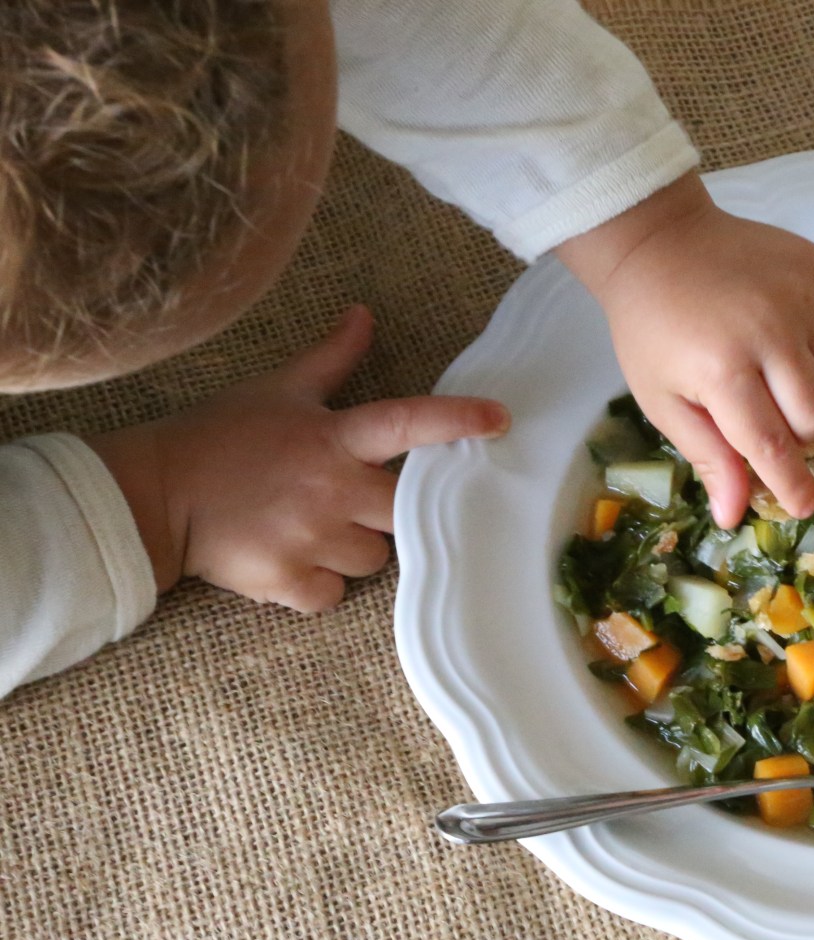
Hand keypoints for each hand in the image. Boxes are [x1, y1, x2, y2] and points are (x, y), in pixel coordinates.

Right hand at [88, 306, 508, 610]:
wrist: (156, 494)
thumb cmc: (221, 437)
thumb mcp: (279, 389)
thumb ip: (332, 358)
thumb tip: (364, 314)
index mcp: (333, 437)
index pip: (407, 423)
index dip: (457, 421)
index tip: (500, 420)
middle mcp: (329, 489)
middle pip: (404, 512)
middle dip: (388, 510)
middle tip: (350, 499)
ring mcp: (309, 538)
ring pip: (374, 559)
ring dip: (354, 547)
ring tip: (312, 527)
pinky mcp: (286, 580)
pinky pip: (333, 595)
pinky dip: (320, 584)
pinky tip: (293, 559)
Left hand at [557, 173, 813, 526]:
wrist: (658, 244)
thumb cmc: (653, 331)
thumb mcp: (663, 401)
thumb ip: (707, 455)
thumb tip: (734, 516)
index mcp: (722, 370)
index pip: (771, 445)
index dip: (791, 484)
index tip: (804, 507)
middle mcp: (769, 331)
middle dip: (798, 431)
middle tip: (768, 414)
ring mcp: (801, 294)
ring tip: (784, 374)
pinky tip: (805, 339)